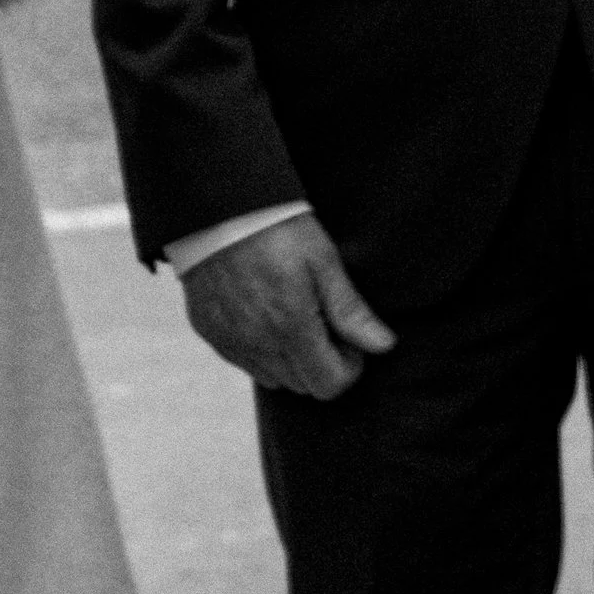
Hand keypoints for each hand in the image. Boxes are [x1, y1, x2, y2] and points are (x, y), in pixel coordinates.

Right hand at [180, 211, 394, 400]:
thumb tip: (383, 346)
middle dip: (321, 362)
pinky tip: (264, 313)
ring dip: (291, 359)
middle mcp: (257, 345)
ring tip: (294, 315)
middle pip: (303, 386)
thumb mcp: (322, 260)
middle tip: (323, 321)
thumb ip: (350, 310)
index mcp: (290, 328)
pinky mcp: (210, 332)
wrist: (218, 207)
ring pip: (274, 378)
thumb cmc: (277, 227)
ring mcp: (230, 341)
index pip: (329, 385)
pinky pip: (244, 361)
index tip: (347, 335)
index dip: (348, 366)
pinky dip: (260, 349)